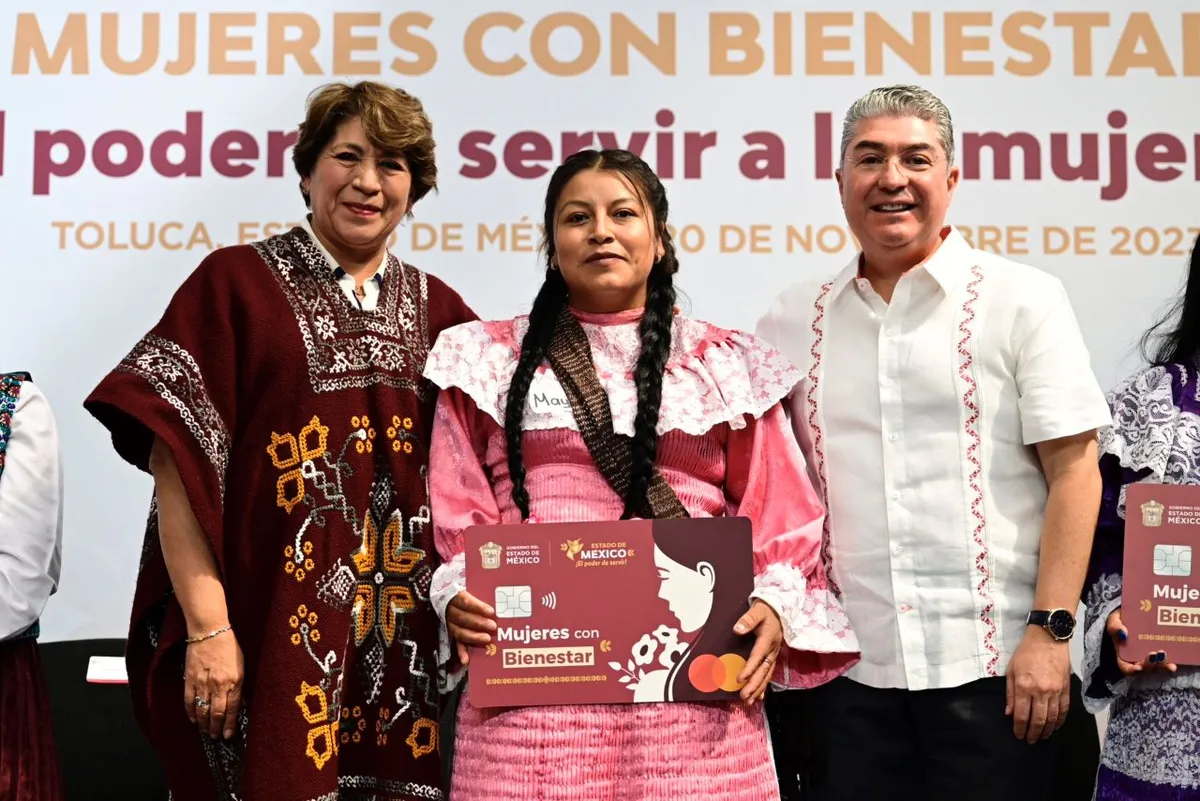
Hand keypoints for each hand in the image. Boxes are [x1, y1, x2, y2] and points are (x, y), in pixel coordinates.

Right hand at [184, 628, 243, 739]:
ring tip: (206, 732)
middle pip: (217, 713)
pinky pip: (189, 700)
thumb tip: (240, 704)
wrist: (210, 631)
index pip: (233, 709)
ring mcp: (203, 683)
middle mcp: (218, 684)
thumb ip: (240, 685)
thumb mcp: (242, 666)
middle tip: (216, 737)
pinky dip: (191, 712)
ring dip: (204, 724)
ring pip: (202, 710)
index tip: (229, 735)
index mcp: (234, 681)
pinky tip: (193, 719)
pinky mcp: (190, 680)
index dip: (230, 724)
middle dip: (216, 728)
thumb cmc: (229, 646)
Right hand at [447, 590, 495, 665]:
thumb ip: (484, 593)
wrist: (449, 598)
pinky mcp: (452, 634)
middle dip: (478, 623)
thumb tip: (502, 596)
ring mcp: (450, 624)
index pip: (466, 602)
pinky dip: (461, 653)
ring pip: (459, 632)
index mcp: (456, 598)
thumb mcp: (473, 589)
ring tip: (486, 639)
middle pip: (463, 618)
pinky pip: (456, 644)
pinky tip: (467, 661)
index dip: (478, 607)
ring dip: (473, 637)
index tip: (492, 611)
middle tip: (493, 626)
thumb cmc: (467, 595)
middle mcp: (451, 611)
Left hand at [733, 600, 782, 705]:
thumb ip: (748, 619)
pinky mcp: (772, 657)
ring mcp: (773, 655)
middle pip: (763, 671)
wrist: (780, 610)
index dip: (749, 668)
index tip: (739, 679)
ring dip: (758, 689)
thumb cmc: (766, 610)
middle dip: (754, 685)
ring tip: (749, 701)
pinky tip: (759, 697)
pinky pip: (768, 674)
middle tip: (744, 697)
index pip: (757, 657)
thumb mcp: (757, 610)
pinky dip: (763, 686)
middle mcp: (772, 650)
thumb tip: (737, 629)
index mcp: (767, 639)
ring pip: (766, 675)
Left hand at [1005, 626, 1070, 743]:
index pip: (1022, 715)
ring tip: (1042, 737)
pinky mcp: (1066, 689)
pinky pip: (1064, 710)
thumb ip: (1010, 693)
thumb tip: (1009, 713)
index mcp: (1024, 687)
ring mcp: (1055, 691)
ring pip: (1052, 718)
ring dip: (1047, 731)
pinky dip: (1060, 721)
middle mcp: (1040, 691)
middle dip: (1033, 733)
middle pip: (1038, 720)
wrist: (1048, 639)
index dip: (1019, 728)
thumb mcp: (1011, 670)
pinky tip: (1055, 727)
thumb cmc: (1026, 653)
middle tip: (1030, 741)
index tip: (1018, 735)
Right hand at [1106, 607, 1178, 674]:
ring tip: (1163, 655)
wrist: (1134, 614)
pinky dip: (1170, 665)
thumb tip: (1123, 633)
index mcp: (1123, 654)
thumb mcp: (1114, 621)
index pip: (1125, 668)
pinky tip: (1173, 664)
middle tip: (1153, 654)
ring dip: (1161, 665)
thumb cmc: (1121, 621)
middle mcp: (1137, 660)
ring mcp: (1150, 658)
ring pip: (1156, 667)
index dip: (1132, 670)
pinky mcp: (1161, 654)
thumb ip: (1115, 627)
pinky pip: (1166, 662)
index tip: (1138, 668)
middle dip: (1149, 665)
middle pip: (1144, 669)